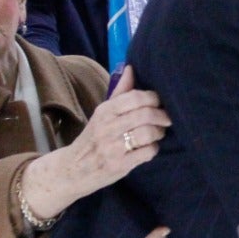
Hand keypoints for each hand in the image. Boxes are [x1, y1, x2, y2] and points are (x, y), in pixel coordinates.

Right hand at [20, 67, 170, 222]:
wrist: (72, 170)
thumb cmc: (93, 138)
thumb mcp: (102, 113)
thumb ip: (120, 92)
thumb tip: (131, 68)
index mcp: (104, 111)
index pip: (135, 97)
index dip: (154, 98)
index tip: (160, 102)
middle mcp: (107, 127)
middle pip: (146, 114)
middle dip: (162, 116)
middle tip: (166, 119)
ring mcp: (113, 148)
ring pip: (148, 133)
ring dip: (159, 132)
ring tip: (158, 133)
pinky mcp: (119, 165)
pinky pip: (147, 153)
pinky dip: (153, 149)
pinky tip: (149, 148)